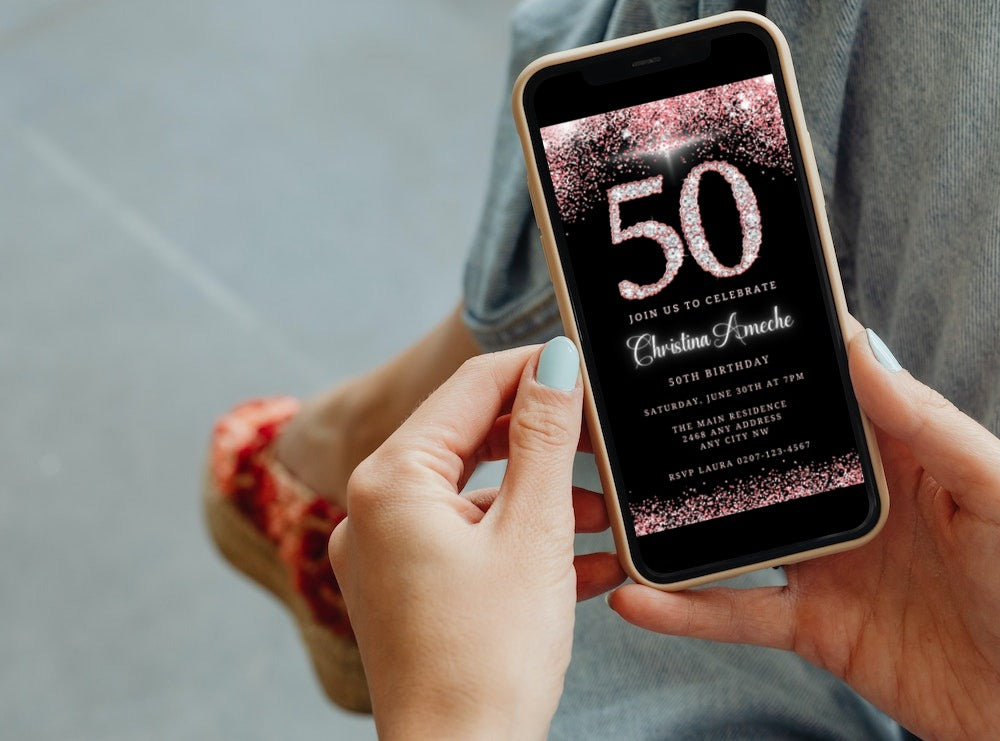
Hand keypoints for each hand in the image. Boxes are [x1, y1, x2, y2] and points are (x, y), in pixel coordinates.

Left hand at [329, 339, 624, 738]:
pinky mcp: (409, 593)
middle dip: (544, 441)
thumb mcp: (533, 530)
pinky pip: (471, 543)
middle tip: (604, 440)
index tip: (586, 361)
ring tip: (603, 516)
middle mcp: (375, 510)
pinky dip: (523, 542)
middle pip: (471, 439)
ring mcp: (388, 555)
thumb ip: (546, 437)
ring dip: (544, 498)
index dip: (533, 366)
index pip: (470, 388)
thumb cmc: (489, 657)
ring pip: (477, 495)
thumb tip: (557, 361)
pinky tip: (583, 562)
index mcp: (391, 482)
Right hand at [609, 322, 999, 737]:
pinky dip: (686, 608)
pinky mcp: (817, 627)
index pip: (829, 387)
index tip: (719, 323)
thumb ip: (928, 421)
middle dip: (703, 431)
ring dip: (675, 519)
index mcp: (901, 451)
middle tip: (629, 407)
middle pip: (764, 454)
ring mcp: (830, 564)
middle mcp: (854, 500)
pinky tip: (639, 596)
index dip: (779, 353)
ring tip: (609, 499)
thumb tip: (863, 347)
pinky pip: (738, 611)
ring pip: (734, 530)